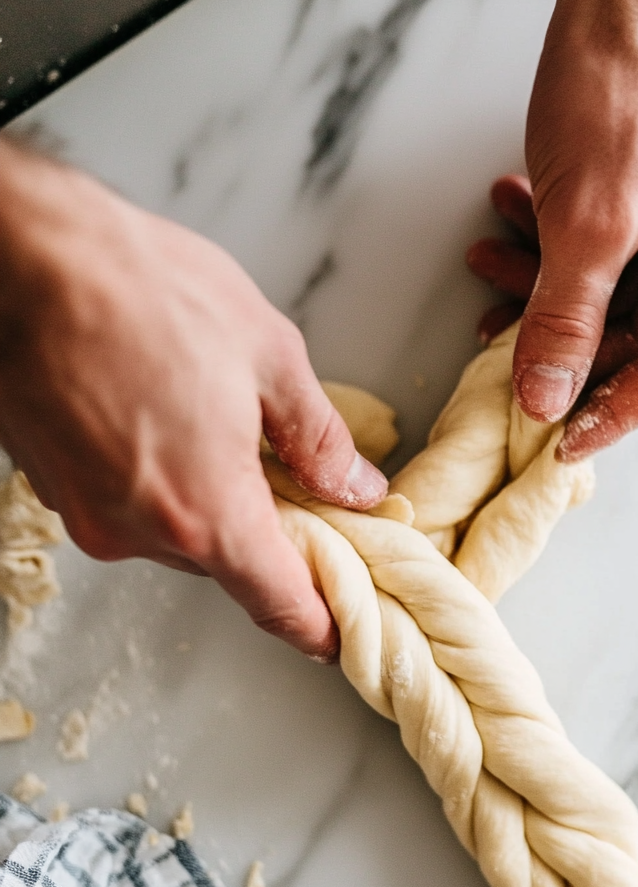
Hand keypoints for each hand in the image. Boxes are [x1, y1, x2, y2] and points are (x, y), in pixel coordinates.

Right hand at [0, 140, 386, 660]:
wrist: (21, 255)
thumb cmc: (138, 290)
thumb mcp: (268, 355)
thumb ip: (320, 440)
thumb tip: (354, 487)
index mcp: (205, 515)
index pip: (281, 607)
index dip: (321, 627)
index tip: (343, 632)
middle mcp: (138, 534)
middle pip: (227, 565)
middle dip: (267, 537)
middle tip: (299, 487)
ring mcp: (86, 515)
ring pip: (174, 535)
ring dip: (206, 502)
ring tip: (220, 428)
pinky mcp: (52, 489)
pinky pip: (126, 506)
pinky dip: (156, 482)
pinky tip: (165, 419)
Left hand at [470, 0, 637, 460]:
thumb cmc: (631, 82)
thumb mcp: (588, 223)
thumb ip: (566, 321)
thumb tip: (547, 398)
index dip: (609, 411)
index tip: (556, 443)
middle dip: (560, 331)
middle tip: (498, 346)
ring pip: (618, 285)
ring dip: (548, 279)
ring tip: (486, 259)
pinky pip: (615, 241)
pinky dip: (560, 240)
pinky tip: (509, 217)